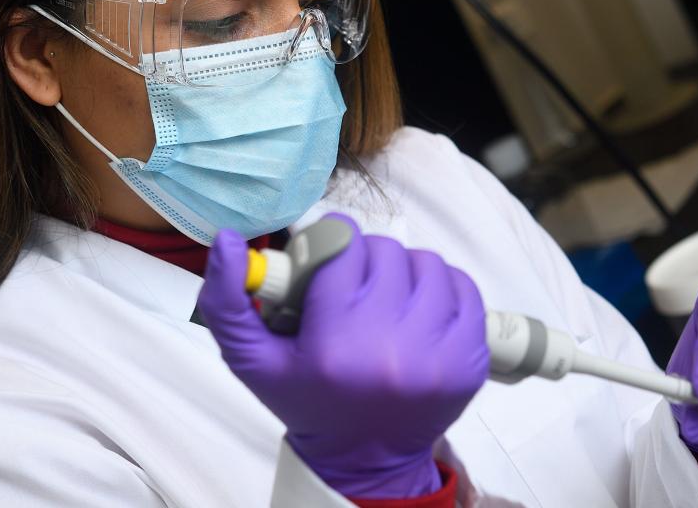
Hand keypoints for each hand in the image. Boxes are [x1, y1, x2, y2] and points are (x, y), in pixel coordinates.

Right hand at [195, 213, 488, 497]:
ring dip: (406, 271)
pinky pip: (464, 289)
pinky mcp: (471, 360)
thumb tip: (226, 241)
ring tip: (387, 297)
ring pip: (427, 264)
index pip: (343, 247)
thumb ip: (227, 300)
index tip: (327, 258)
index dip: (331, 243)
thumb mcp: (251, 359)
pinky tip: (420, 308)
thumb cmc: (307, 400)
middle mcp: (390, 350)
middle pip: (385, 253)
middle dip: (366, 260)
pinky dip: (443, 288)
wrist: (364, 457)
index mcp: (334, 346)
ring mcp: (439, 357)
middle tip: (353, 285)